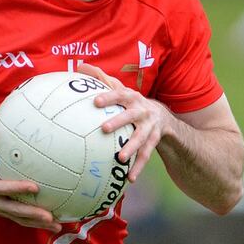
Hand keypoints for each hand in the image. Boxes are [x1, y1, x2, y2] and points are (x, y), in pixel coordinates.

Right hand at [0, 126, 61, 232]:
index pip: (3, 189)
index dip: (18, 188)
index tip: (35, 187)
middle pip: (14, 211)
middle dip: (32, 214)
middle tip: (49, 217)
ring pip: (20, 219)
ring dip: (38, 224)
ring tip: (57, 227)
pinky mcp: (5, 212)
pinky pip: (21, 220)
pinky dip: (36, 224)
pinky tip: (52, 225)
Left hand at [77, 63, 170, 182]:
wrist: (162, 117)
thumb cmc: (132, 102)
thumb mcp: (121, 89)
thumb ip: (101, 78)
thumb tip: (80, 65)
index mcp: (132, 97)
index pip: (120, 94)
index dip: (109, 96)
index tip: (95, 102)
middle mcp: (142, 111)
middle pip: (131, 115)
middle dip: (119, 121)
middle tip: (103, 129)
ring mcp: (150, 127)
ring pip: (141, 138)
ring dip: (132, 149)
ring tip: (120, 159)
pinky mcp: (153, 142)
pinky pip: (146, 155)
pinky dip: (138, 167)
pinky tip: (129, 179)